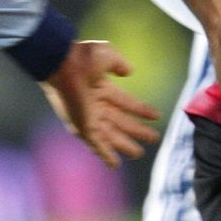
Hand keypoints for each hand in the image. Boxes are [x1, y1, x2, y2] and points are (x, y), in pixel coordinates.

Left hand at [42, 40, 160, 167]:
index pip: (126, 103)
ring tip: (139, 153)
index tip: (157, 117)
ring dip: (125, 145)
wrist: (64, 65)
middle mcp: (96, 105)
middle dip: (137, 131)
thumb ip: (120, 64)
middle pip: (121, 122)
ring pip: (111, 136)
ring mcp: (89, 118)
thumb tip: (130, 72)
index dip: (142, 110)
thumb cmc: (83, 57)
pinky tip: (115, 164)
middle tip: (154, 138)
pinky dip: (106, 154)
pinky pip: (96, 144)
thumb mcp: (108, 55)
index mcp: (102, 88)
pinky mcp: (82, 127)